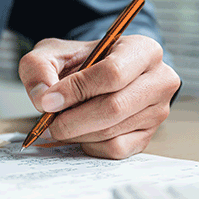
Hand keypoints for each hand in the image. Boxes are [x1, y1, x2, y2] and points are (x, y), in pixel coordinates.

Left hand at [18, 35, 180, 158]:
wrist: (97, 74)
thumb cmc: (80, 61)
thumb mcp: (53, 53)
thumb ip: (39, 68)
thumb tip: (43, 99)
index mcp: (142, 50)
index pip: (113, 73)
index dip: (76, 90)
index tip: (48, 101)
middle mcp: (159, 80)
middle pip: (114, 107)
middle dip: (72, 119)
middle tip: (47, 122)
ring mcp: (157, 111)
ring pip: (111, 131)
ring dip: (76, 133)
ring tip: (59, 124)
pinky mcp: (147, 136)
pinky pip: (115, 149)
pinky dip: (89, 145)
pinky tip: (79, 132)